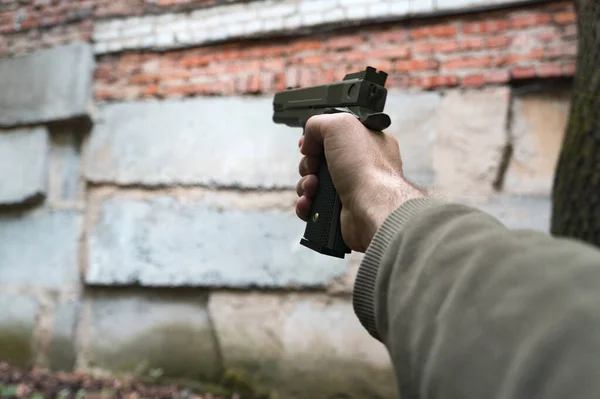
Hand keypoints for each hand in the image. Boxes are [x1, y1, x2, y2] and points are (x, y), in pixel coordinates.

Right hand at [296, 113, 423, 252]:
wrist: (372, 208)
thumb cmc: (367, 168)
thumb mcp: (341, 124)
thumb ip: (319, 123)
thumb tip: (308, 142)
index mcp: (367, 142)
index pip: (335, 135)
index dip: (317, 139)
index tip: (309, 144)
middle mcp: (361, 166)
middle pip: (320, 161)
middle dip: (308, 164)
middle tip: (313, 167)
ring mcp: (351, 189)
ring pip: (314, 184)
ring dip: (305, 184)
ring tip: (313, 187)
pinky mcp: (341, 211)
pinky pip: (314, 206)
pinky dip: (306, 204)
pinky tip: (309, 202)